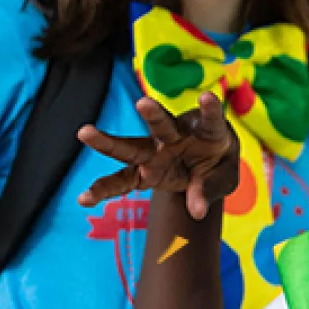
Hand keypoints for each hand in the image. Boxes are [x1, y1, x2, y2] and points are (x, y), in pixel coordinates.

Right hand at [77, 93, 239, 218]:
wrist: (204, 168)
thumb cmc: (217, 164)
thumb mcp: (224, 177)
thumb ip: (209, 189)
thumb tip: (196, 212)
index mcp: (204, 132)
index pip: (210, 120)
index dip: (210, 110)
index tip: (207, 96)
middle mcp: (174, 138)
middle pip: (161, 125)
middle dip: (153, 114)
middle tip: (143, 102)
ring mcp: (155, 153)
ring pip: (131, 146)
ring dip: (109, 141)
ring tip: (84, 132)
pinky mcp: (142, 172)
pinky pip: (122, 181)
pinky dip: (104, 190)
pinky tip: (83, 199)